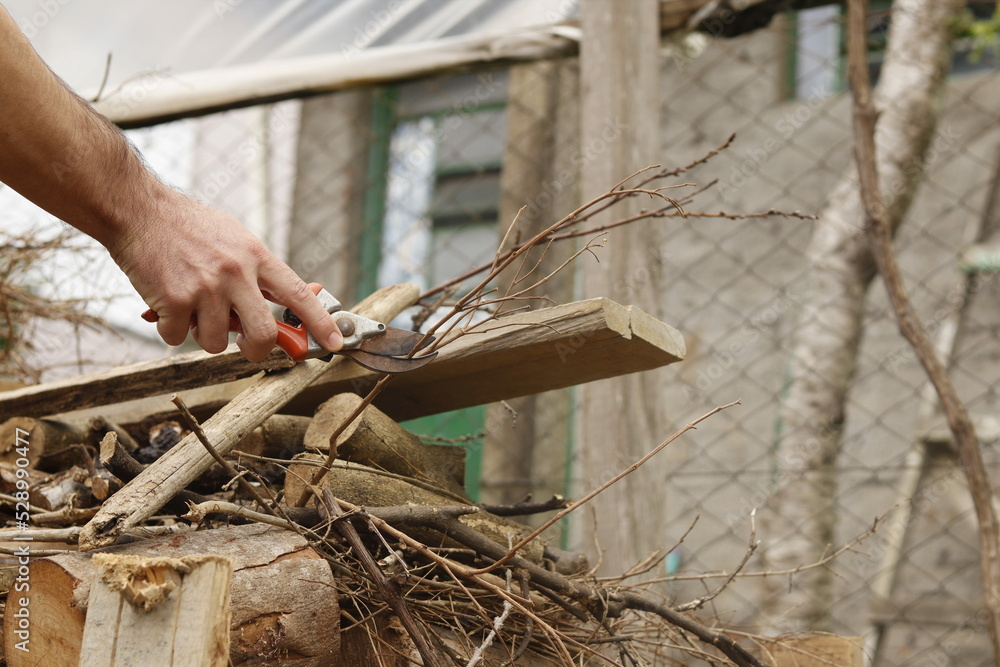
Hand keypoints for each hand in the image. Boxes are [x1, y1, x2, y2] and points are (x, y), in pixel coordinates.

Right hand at [109, 188, 342, 361]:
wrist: (138, 208)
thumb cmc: (188, 226)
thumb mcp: (236, 239)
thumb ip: (260, 272)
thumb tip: (292, 300)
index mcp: (257, 256)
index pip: (299, 295)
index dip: (321, 323)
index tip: (335, 343)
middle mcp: (235, 273)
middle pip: (264, 333)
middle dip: (256, 349)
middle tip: (245, 346)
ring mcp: (204, 288)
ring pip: (215, 343)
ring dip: (202, 335)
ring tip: (192, 308)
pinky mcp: (172, 300)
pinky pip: (177, 338)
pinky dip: (170, 329)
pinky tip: (165, 303)